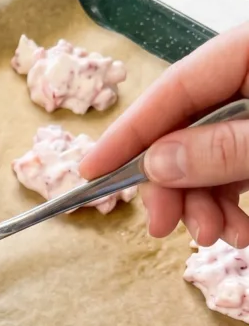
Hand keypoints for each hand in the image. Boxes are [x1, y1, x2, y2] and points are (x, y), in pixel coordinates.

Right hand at [79, 22, 248, 246]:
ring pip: (209, 157)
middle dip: (174, 185)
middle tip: (163, 226)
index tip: (91, 172)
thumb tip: (155, 164)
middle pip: (185, 129)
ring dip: (203, 205)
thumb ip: (221, 149)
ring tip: (218, 235)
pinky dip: (229, 204)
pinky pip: (235, 170)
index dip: (128, 134)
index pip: (171, 90)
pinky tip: (238, 230)